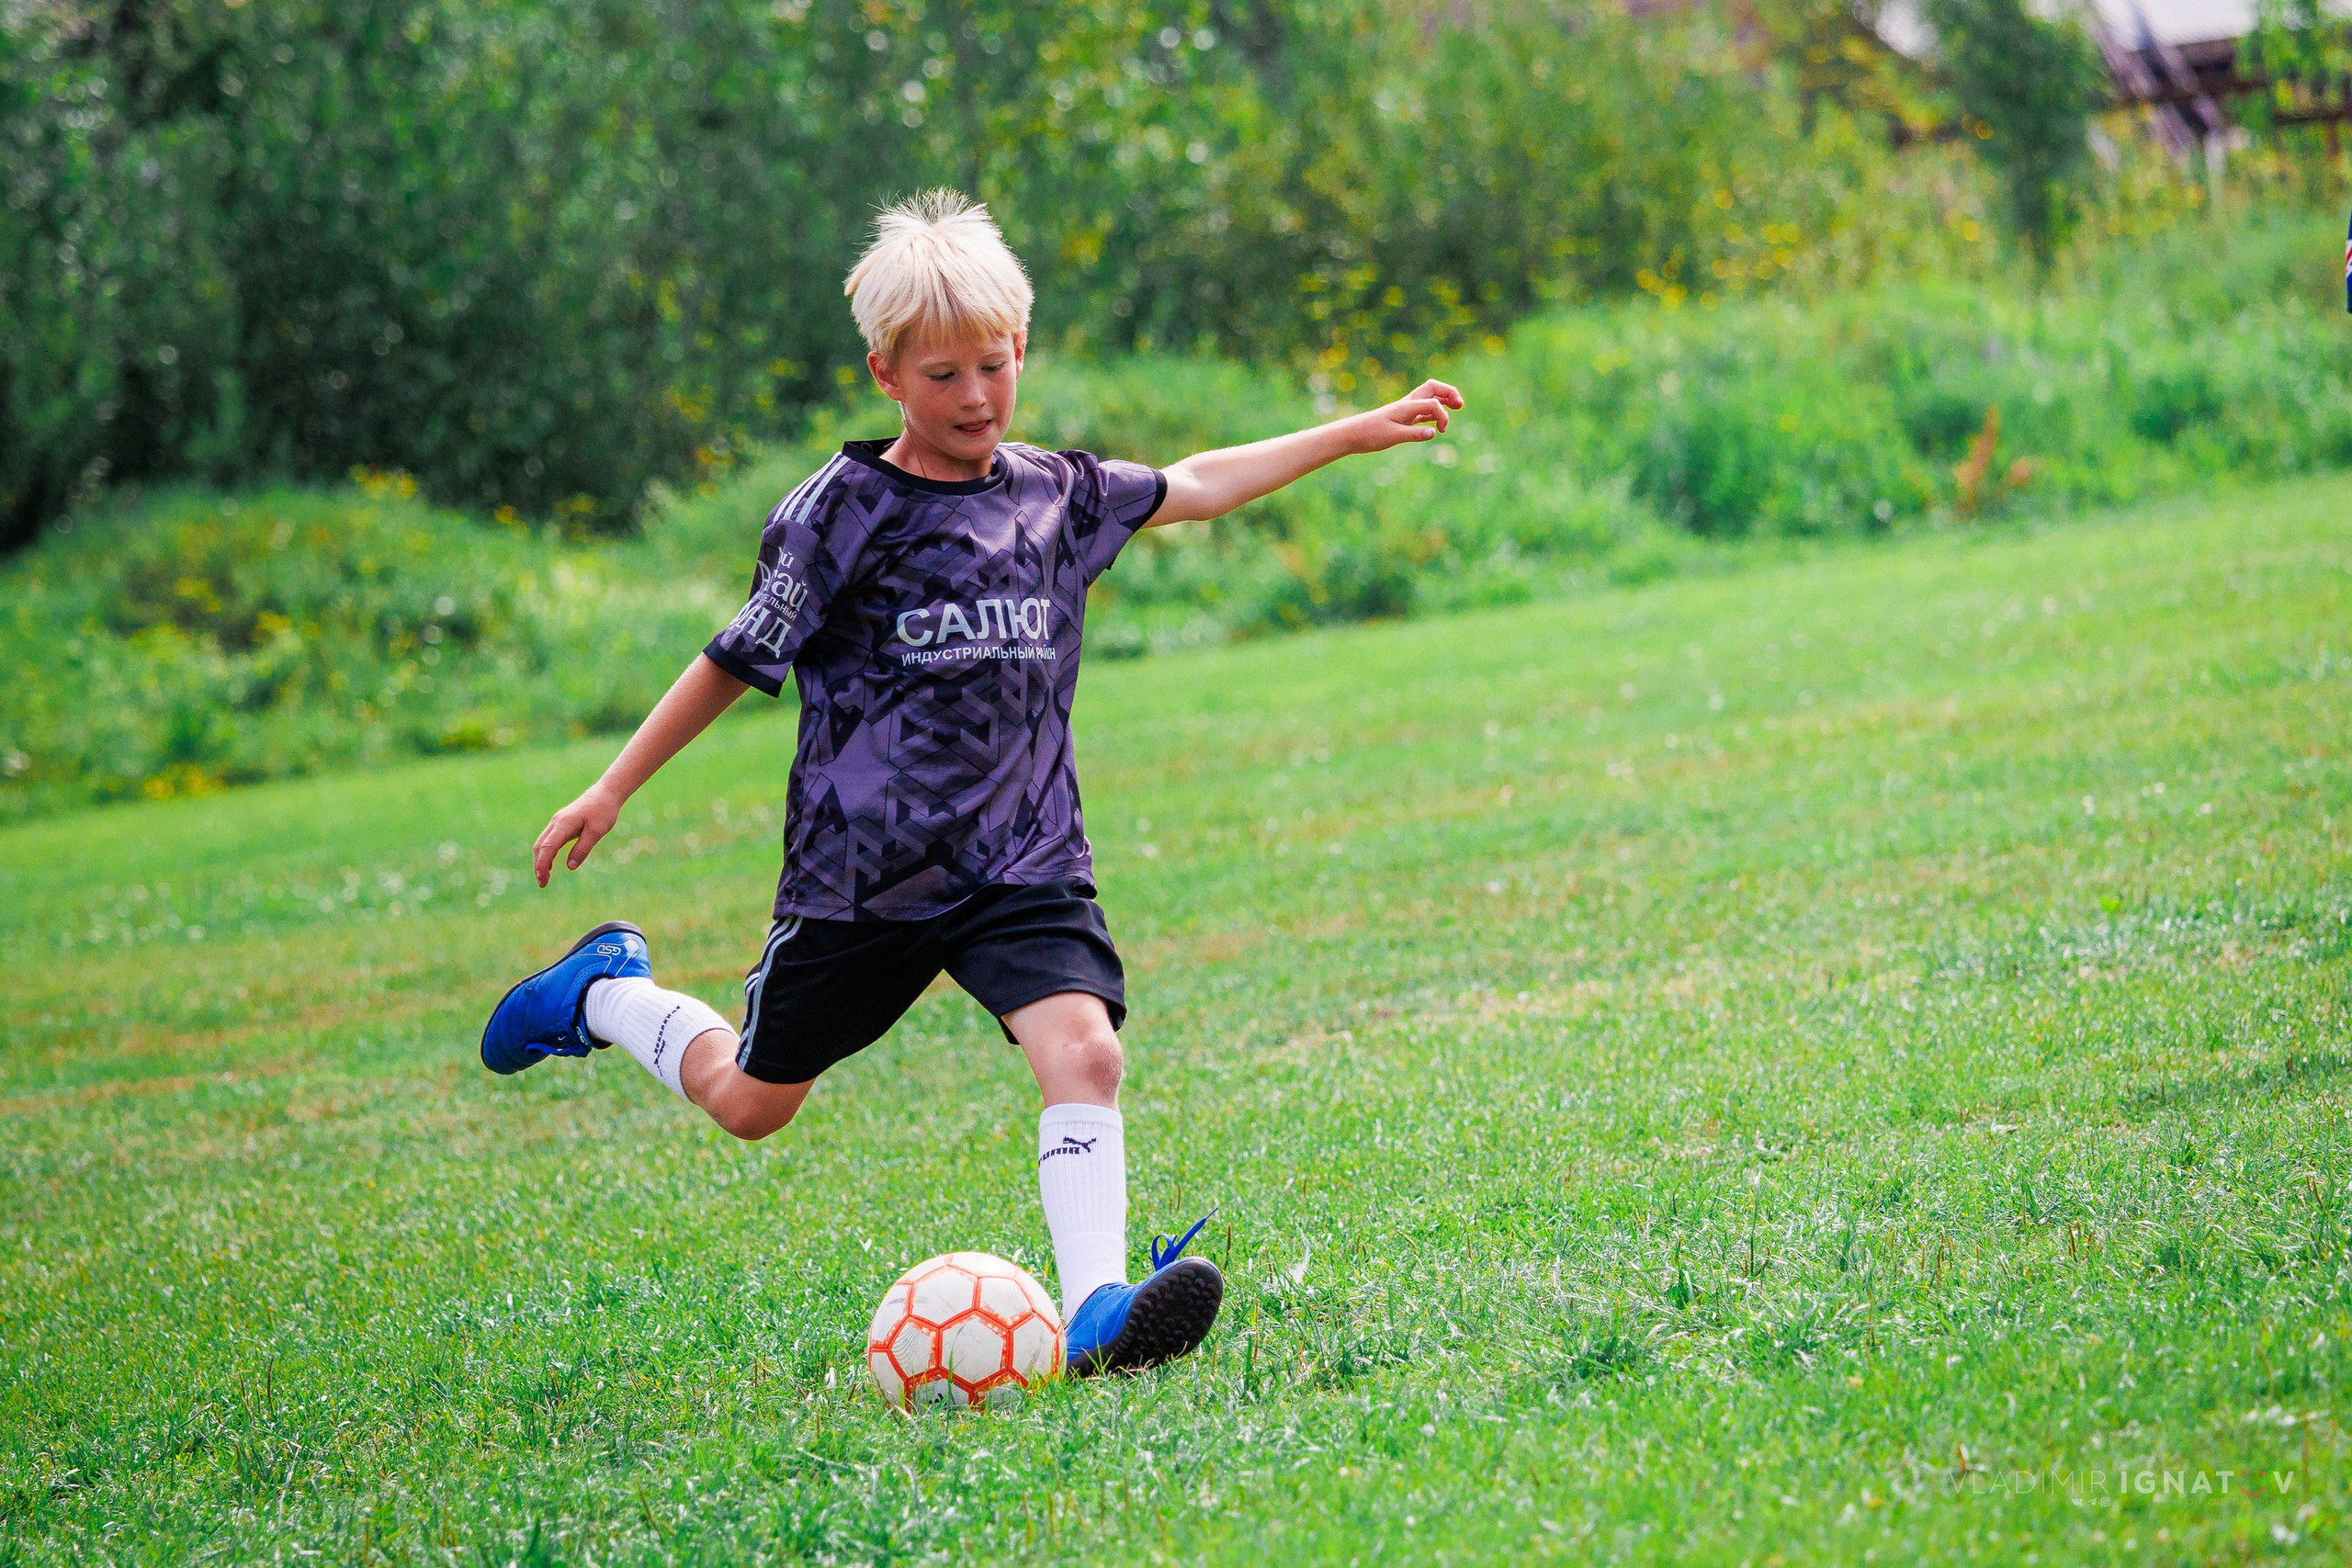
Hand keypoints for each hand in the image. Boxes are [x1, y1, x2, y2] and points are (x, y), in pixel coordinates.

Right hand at [533, 785, 622, 885]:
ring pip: (542, 843)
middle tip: (542, 884)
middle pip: (540, 846)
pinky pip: (548, 840)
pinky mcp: (561, 824)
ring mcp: (557, 822)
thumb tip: (570, 866)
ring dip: (541, 860)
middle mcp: (556, 822)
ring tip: (544, 878)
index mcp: (564, 824)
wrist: (606, 794)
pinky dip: (546, 853)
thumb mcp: (597, 832)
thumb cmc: (603, 812)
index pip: (548, 847)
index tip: (542, 878)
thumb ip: (583, 849)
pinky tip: (549, 865)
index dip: (543, 864)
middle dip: (539, 865)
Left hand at [1346, 379, 1463, 453]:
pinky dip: (1434, 413)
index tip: (1441, 431)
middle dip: (1449, 392)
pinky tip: (1437, 423)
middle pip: (1433, 388)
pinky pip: (1423, 411)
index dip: (1443, 415)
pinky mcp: (1403, 418)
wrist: (1352, 434)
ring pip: (1429, 398)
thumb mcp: (1392, 437)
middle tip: (1460, 405)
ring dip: (1443, 401)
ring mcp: (1405, 410)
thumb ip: (1414, 434)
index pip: (1433, 403)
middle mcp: (1408, 405)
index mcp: (1406, 406)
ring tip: (1457, 407)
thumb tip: (1434, 432)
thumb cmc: (1370, 434)